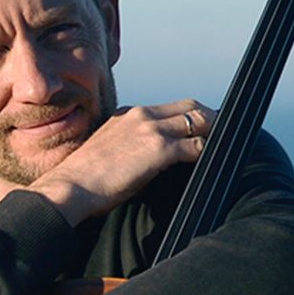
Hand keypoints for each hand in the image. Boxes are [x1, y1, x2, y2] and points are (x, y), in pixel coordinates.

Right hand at [27, 99, 210, 224]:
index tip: (198, 126)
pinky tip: (212, 161)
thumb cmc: (82, 180)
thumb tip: (145, 163)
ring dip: (214, 132)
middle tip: (221, 131)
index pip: (166, 108)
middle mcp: (140, 115)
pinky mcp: (159, 150)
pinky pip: (196, 145)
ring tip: (224, 144)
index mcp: (127, 115)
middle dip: (208, 117)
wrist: (70, 187)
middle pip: (189, 106)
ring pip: (198, 120)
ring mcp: (151, 130)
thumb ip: (127, 148)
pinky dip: (208, 151)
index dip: (187, 116)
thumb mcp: (105, 152)